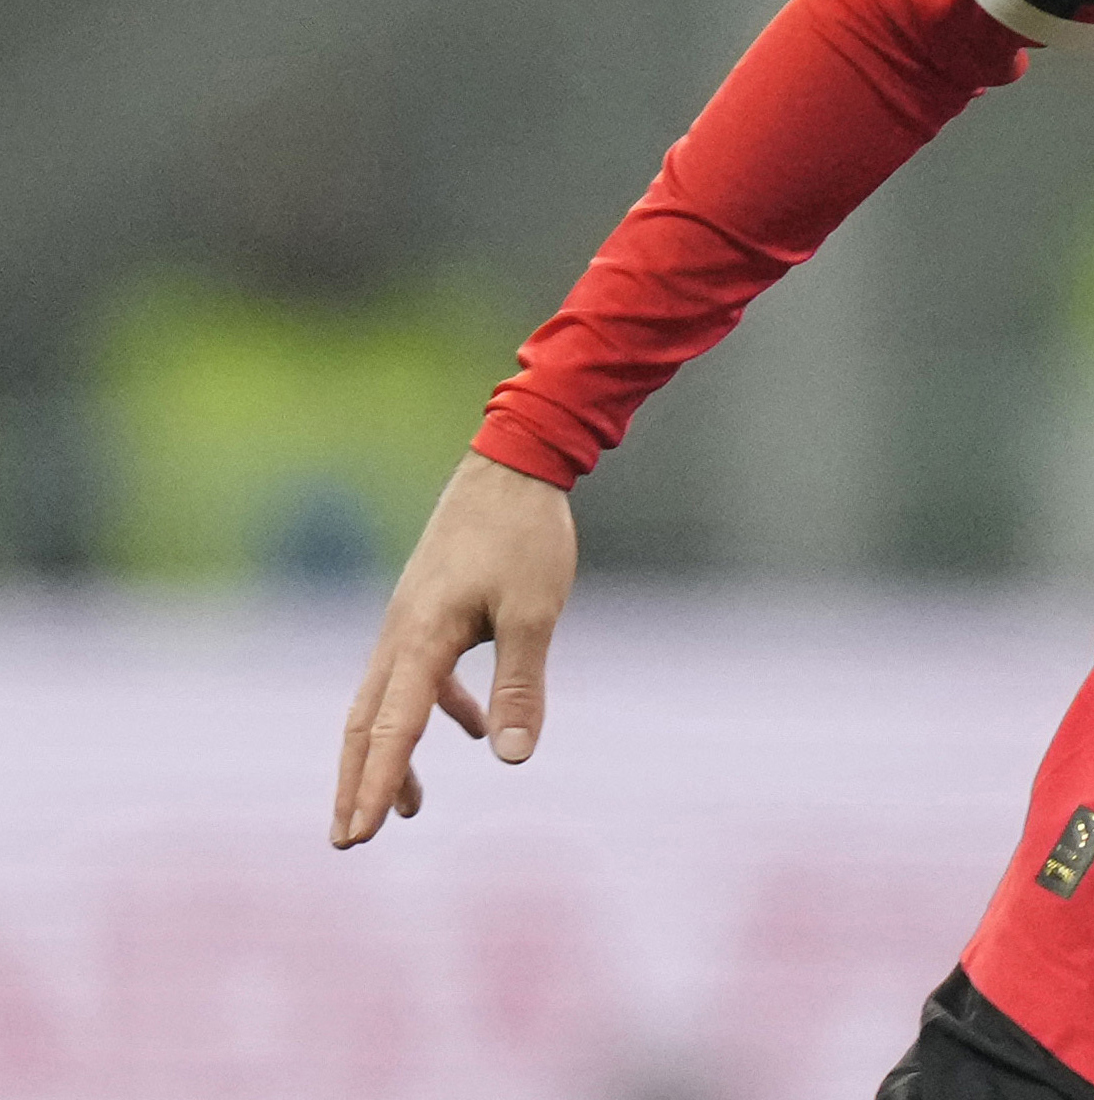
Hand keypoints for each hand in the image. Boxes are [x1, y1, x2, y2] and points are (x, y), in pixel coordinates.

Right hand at [331, 451, 576, 847]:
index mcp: (421, 639)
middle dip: (357, 782)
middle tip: (350, 839)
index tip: (358, 835)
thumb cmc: (524, 536)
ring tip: (404, 808)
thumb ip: (521, 685)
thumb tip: (512, 757)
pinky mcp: (430, 610)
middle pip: (365, 724)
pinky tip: (467, 729)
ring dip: (391, 754)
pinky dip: (434, 708)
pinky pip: (420, 674)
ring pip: (386, 701)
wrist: (512, 465)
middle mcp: (402, 634)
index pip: (391, 729)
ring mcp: (411, 621)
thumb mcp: (534, 612)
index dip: (375, 785)